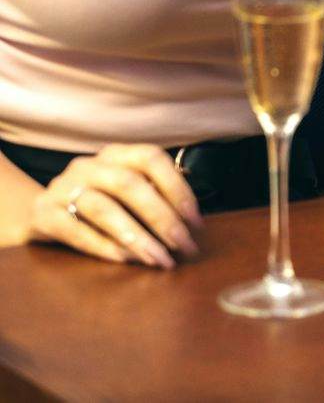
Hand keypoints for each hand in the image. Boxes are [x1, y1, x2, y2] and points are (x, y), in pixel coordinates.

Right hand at [30, 145, 201, 267]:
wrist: (36, 213)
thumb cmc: (96, 205)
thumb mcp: (123, 194)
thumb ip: (152, 198)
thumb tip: (192, 224)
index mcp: (115, 154)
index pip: (151, 158)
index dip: (177, 187)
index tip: (196, 221)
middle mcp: (88, 166)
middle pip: (129, 184)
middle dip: (162, 218)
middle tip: (183, 246)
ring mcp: (62, 188)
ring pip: (102, 207)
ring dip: (136, 236)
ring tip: (158, 259)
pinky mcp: (43, 214)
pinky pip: (74, 230)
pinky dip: (103, 246)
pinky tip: (125, 260)